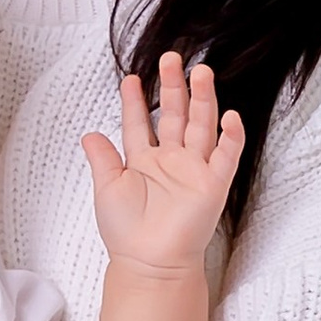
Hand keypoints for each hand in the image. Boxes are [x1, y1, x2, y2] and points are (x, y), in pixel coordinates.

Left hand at [81, 52, 244, 280]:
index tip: (130, 79)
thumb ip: (102, 158)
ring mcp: (194, 170)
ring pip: (201, 126)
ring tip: (202, 72)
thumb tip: (89, 133)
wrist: (149, 262)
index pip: (139, 123)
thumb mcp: (107, 188)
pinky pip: (226, 157)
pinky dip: (231, 138)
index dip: (134, 101)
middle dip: (173, 87)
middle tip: (171, 58)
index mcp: (143, 161)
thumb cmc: (126, 232)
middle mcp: (171, 161)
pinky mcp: (213, 185)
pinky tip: (231, 117)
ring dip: (203, 100)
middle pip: (174, 115)